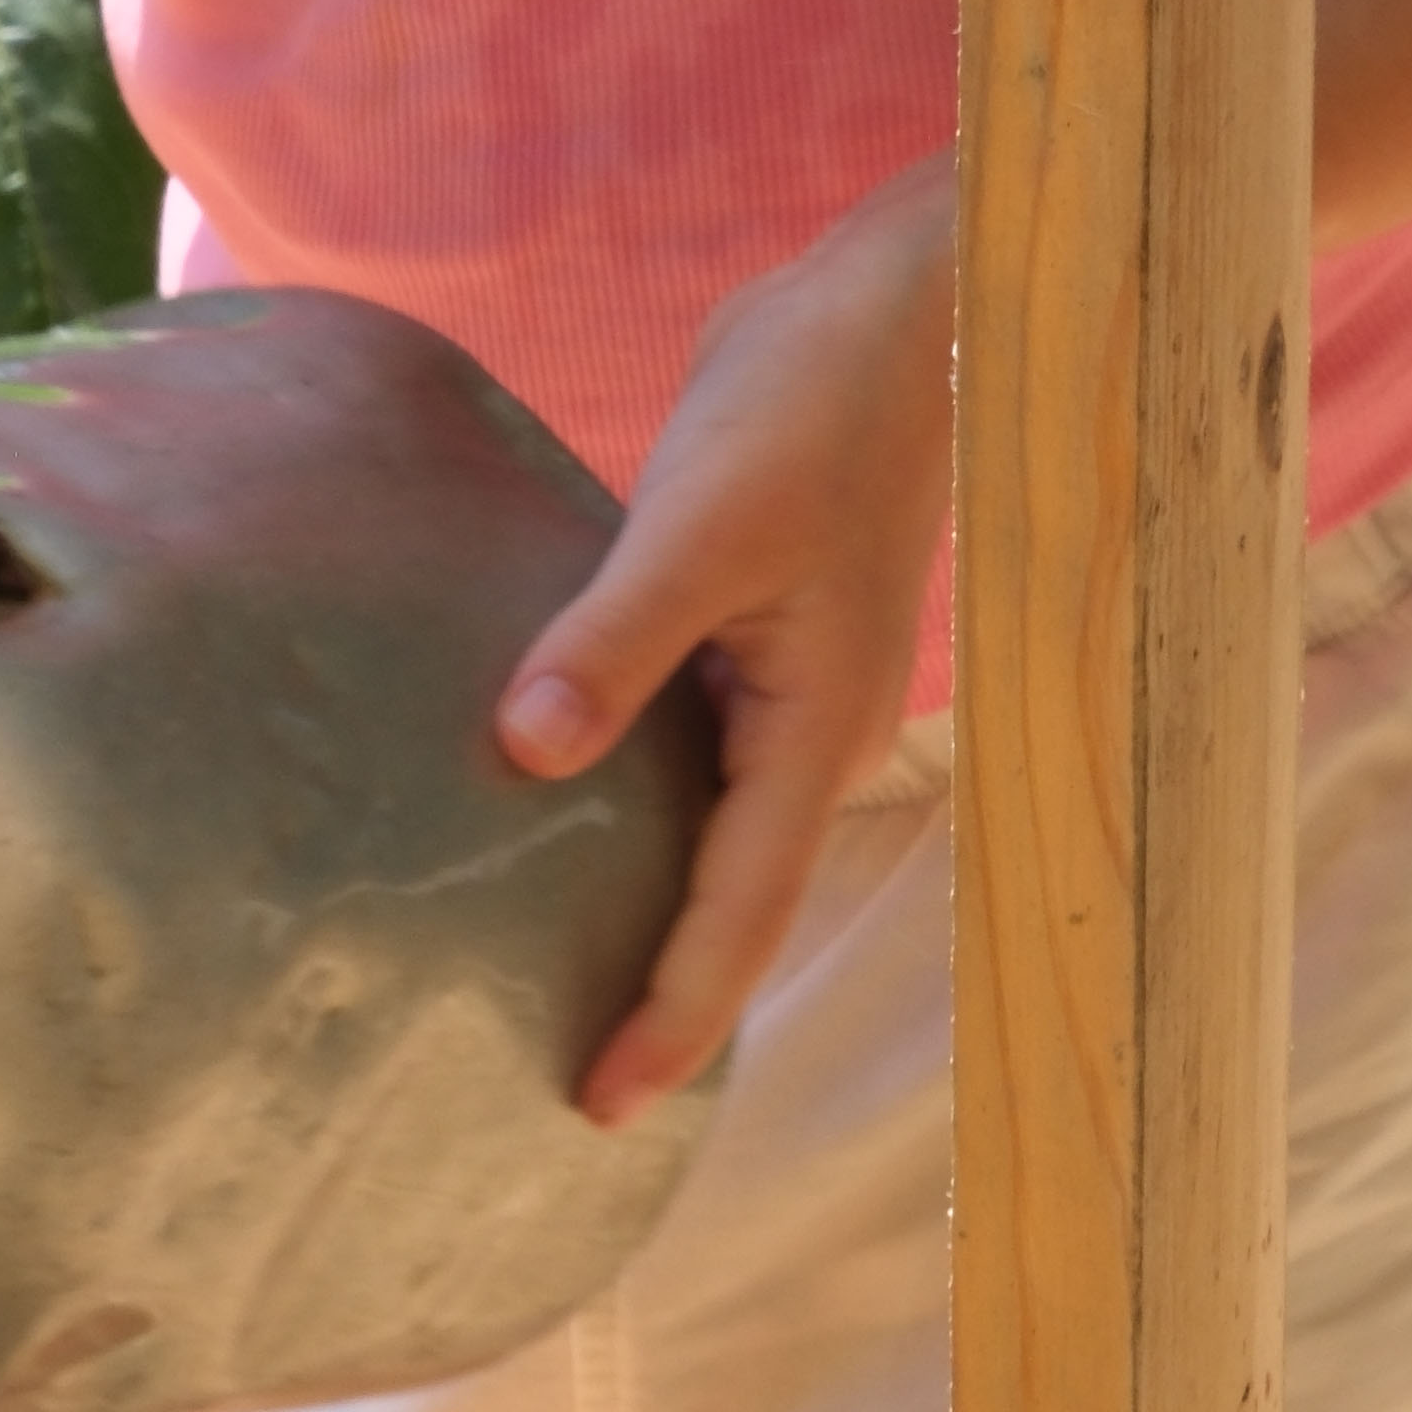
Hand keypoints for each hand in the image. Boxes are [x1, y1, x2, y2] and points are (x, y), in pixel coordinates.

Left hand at [493, 152, 956, 1125]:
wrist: (886, 302)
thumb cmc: (814, 404)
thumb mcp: (703, 519)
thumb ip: (614, 636)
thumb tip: (525, 748)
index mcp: (813, 730)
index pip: (737, 913)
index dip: (672, 1014)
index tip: (603, 1108)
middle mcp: (804, 727)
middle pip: (731, 900)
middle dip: (663, 996)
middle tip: (570, 1090)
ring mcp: (778, 677)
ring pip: (706, 827)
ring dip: (645, 902)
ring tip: (550, 977)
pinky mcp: (739, 621)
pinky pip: (683, 745)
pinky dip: (630, 797)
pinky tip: (551, 803)